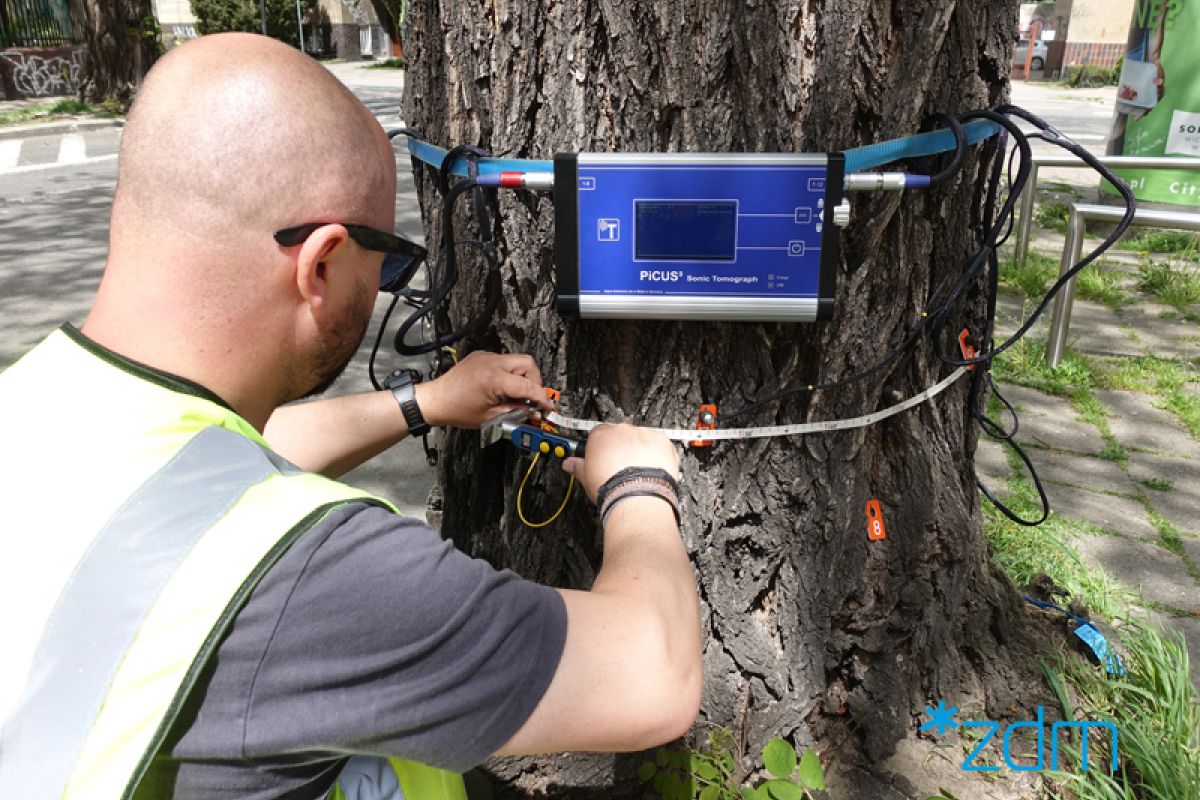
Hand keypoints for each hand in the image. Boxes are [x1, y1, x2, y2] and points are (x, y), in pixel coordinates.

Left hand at [413, 351, 554, 429]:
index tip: (548, 406)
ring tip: (517, 394)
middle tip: (532, 398)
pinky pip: (504, 361)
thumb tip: (531, 410)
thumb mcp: (489, 418)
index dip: (542, 397)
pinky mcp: (481, 356)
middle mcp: (491, 362)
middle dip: (535, 381)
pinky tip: (503, 387)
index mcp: (494, 378)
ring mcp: (486, 357)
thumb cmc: (455, 409)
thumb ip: (515, 412)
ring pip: (517, 360)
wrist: (434, 400)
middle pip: (528, 363)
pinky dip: (509, 373)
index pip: (528, 385)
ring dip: (522, 376)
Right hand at [562, 423, 679, 503]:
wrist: (637, 496)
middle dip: (621, 449)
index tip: (603, 458)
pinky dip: (657, 455)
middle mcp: (622, 430)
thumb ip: (578, 467)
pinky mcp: (662, 442)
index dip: (601, 448)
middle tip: (621, 468)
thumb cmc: (611, 488)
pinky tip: (653, 470)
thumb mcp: (586, 478)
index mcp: (601, 436)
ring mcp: (643, 434)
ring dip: (640, 451)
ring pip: (641, 439)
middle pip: (620, 435)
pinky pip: (659, 445)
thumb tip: (570, 464)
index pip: (598, 434)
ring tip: (639, 472)